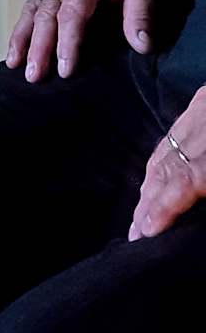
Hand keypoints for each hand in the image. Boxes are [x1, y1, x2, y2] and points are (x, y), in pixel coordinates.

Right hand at [5, 0, 155, 81]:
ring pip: (31, 9)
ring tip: (13, 63)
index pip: (72, 16)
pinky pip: (31, 2)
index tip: (65, 69)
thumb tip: (141, 45)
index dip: (67, 44)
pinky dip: (21, 24)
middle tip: (33, 75)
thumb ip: (139, 12)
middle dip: (37, 47)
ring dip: (21, 38)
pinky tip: (17, 42)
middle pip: (44, 16)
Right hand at [129, 91, 205, 239]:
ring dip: (151, 183)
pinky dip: (161, 159)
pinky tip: (154, 176)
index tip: (145, 231)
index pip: (184, 180)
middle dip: (149, 201)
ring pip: (165, 151)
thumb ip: (205, 182)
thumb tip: (185, 202)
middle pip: (168, 168)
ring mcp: (199, 112)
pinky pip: (171, 135)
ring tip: (140, 212)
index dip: (162, 207)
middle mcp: (202, 128)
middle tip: (134, 231)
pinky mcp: (201, 101)